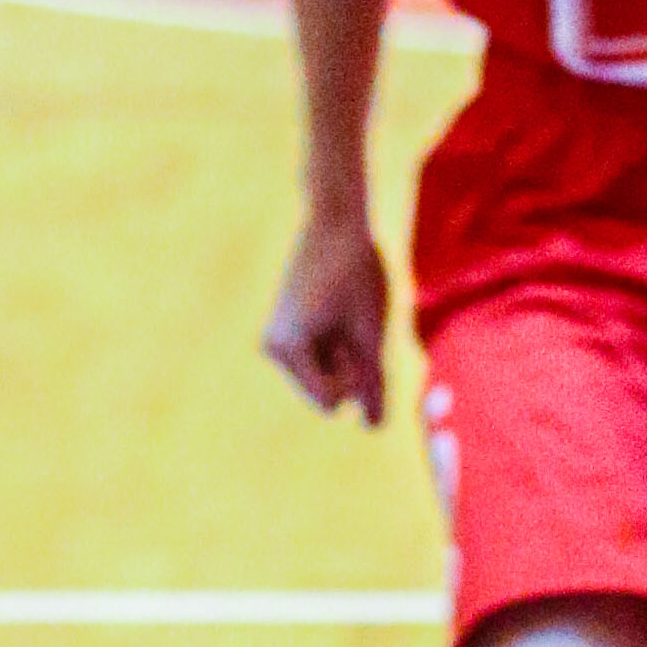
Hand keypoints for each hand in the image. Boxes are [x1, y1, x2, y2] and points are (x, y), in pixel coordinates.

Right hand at [265, 207, 390, 421]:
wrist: (335, 218)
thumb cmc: (358, 271)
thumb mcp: (371, 329)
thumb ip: (372, 381)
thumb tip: (374, 428)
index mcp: (288, 348)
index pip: (330, 402)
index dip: (356, 376)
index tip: (358, 333)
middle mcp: (272, 348)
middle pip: (324, 392)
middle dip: (347, 366)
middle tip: (351, 316)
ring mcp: (274, 339)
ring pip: (322, 376)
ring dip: (342, 354)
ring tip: (343, 309)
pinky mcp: (282, 330)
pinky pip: (316, 359)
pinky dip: (333, 344)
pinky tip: (334, 308)